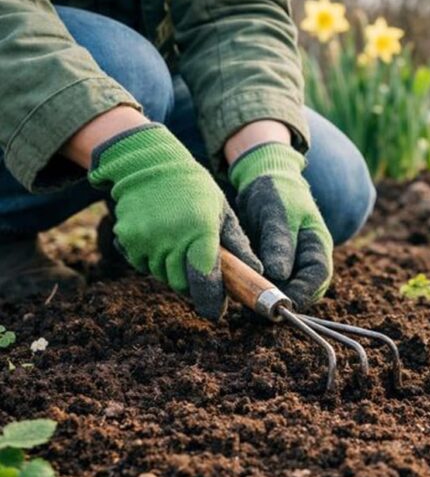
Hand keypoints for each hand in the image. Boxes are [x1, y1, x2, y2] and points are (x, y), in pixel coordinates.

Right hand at [88, 124, 261, 318]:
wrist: (149, 164)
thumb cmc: (195, 189)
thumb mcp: (223, 211)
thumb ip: (238, 245)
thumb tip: (256, 273)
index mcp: (200, 230)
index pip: (205, 277)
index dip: (211, 299)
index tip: (217, 312)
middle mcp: (171, 238)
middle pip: (183, 284)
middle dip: (194, 284)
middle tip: (201, 269)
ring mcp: (145, 240)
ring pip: (163, 276)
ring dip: (174, 271)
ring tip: (180, 243)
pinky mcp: (126, 240)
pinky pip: (144, 265)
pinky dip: (154, 260)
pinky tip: (161, 237)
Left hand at [229, 142, 332, 308]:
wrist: (262, 179)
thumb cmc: (275, 191)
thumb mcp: (277, 213)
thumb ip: (279, 243)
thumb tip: (279, 275)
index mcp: (317, 245)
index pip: (318, 278)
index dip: (302, 294)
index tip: (279, 303)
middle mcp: (307, 258)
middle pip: (303, 291)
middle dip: (282, 300)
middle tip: (255, 306)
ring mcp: (291, 263)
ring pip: (284, 290)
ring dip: (267, 297)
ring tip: (244, 298)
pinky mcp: (273, 266)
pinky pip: (267, 284)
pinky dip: (255, 288)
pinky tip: (238, 288)